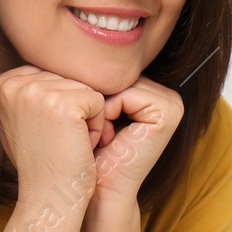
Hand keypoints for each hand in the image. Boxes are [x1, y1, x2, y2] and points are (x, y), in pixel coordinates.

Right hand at [0, 65, 109, 208]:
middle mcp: (14, 84)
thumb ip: (29, 92)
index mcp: (1, 84)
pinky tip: (80, 146)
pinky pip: (99, 101)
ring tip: (68, 143)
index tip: (45, 133)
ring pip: (84, 89)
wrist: (48, 197)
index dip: (57, 104)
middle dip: (73, 110)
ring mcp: (37, 92)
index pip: (50, 74)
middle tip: (59, 141)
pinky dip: (97, 126)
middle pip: (67, 79)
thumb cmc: (41, 162)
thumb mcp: (22, 119)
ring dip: (86, 118)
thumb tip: (45, 72)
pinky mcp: (64, 104)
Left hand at [90, 77, 182, 204]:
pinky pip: (125, 93)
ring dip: (97, 106)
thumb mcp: (84, 108)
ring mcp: (171, 101)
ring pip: (118, 81)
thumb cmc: (84, 154)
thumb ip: (86, 77)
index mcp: (148, 89)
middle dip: (92, 97)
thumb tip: (60, 39)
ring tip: (99, 134)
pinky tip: (109, 137)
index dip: (87, 89)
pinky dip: (108, 112)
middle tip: (89, 129)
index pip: (109, 69)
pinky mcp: (169, 111)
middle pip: (115, 72)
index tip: (83, 119)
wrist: (96, 192)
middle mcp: (164, 93)